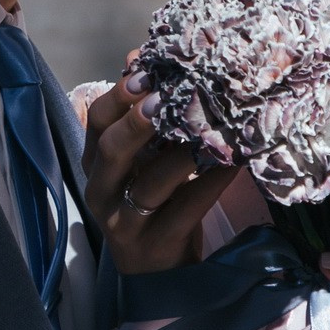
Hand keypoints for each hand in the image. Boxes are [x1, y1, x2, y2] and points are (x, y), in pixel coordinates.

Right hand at [82, 61, 235, 272]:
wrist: (158, 273)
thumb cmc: (153, 203)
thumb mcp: (142, 160)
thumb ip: (143, 116)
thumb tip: (139, 56)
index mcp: (96, 164)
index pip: (96, 122)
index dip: (118, 96)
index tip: (143, 71)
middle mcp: (102, 191)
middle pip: (112, 151)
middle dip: (138, 121)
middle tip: (167, 96)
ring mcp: (125, 223)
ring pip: (150, 183)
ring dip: (181, 152)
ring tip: (211, 127)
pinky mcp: (156, 245)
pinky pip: (185, 209)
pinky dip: (210, 183)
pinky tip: (234, 162)